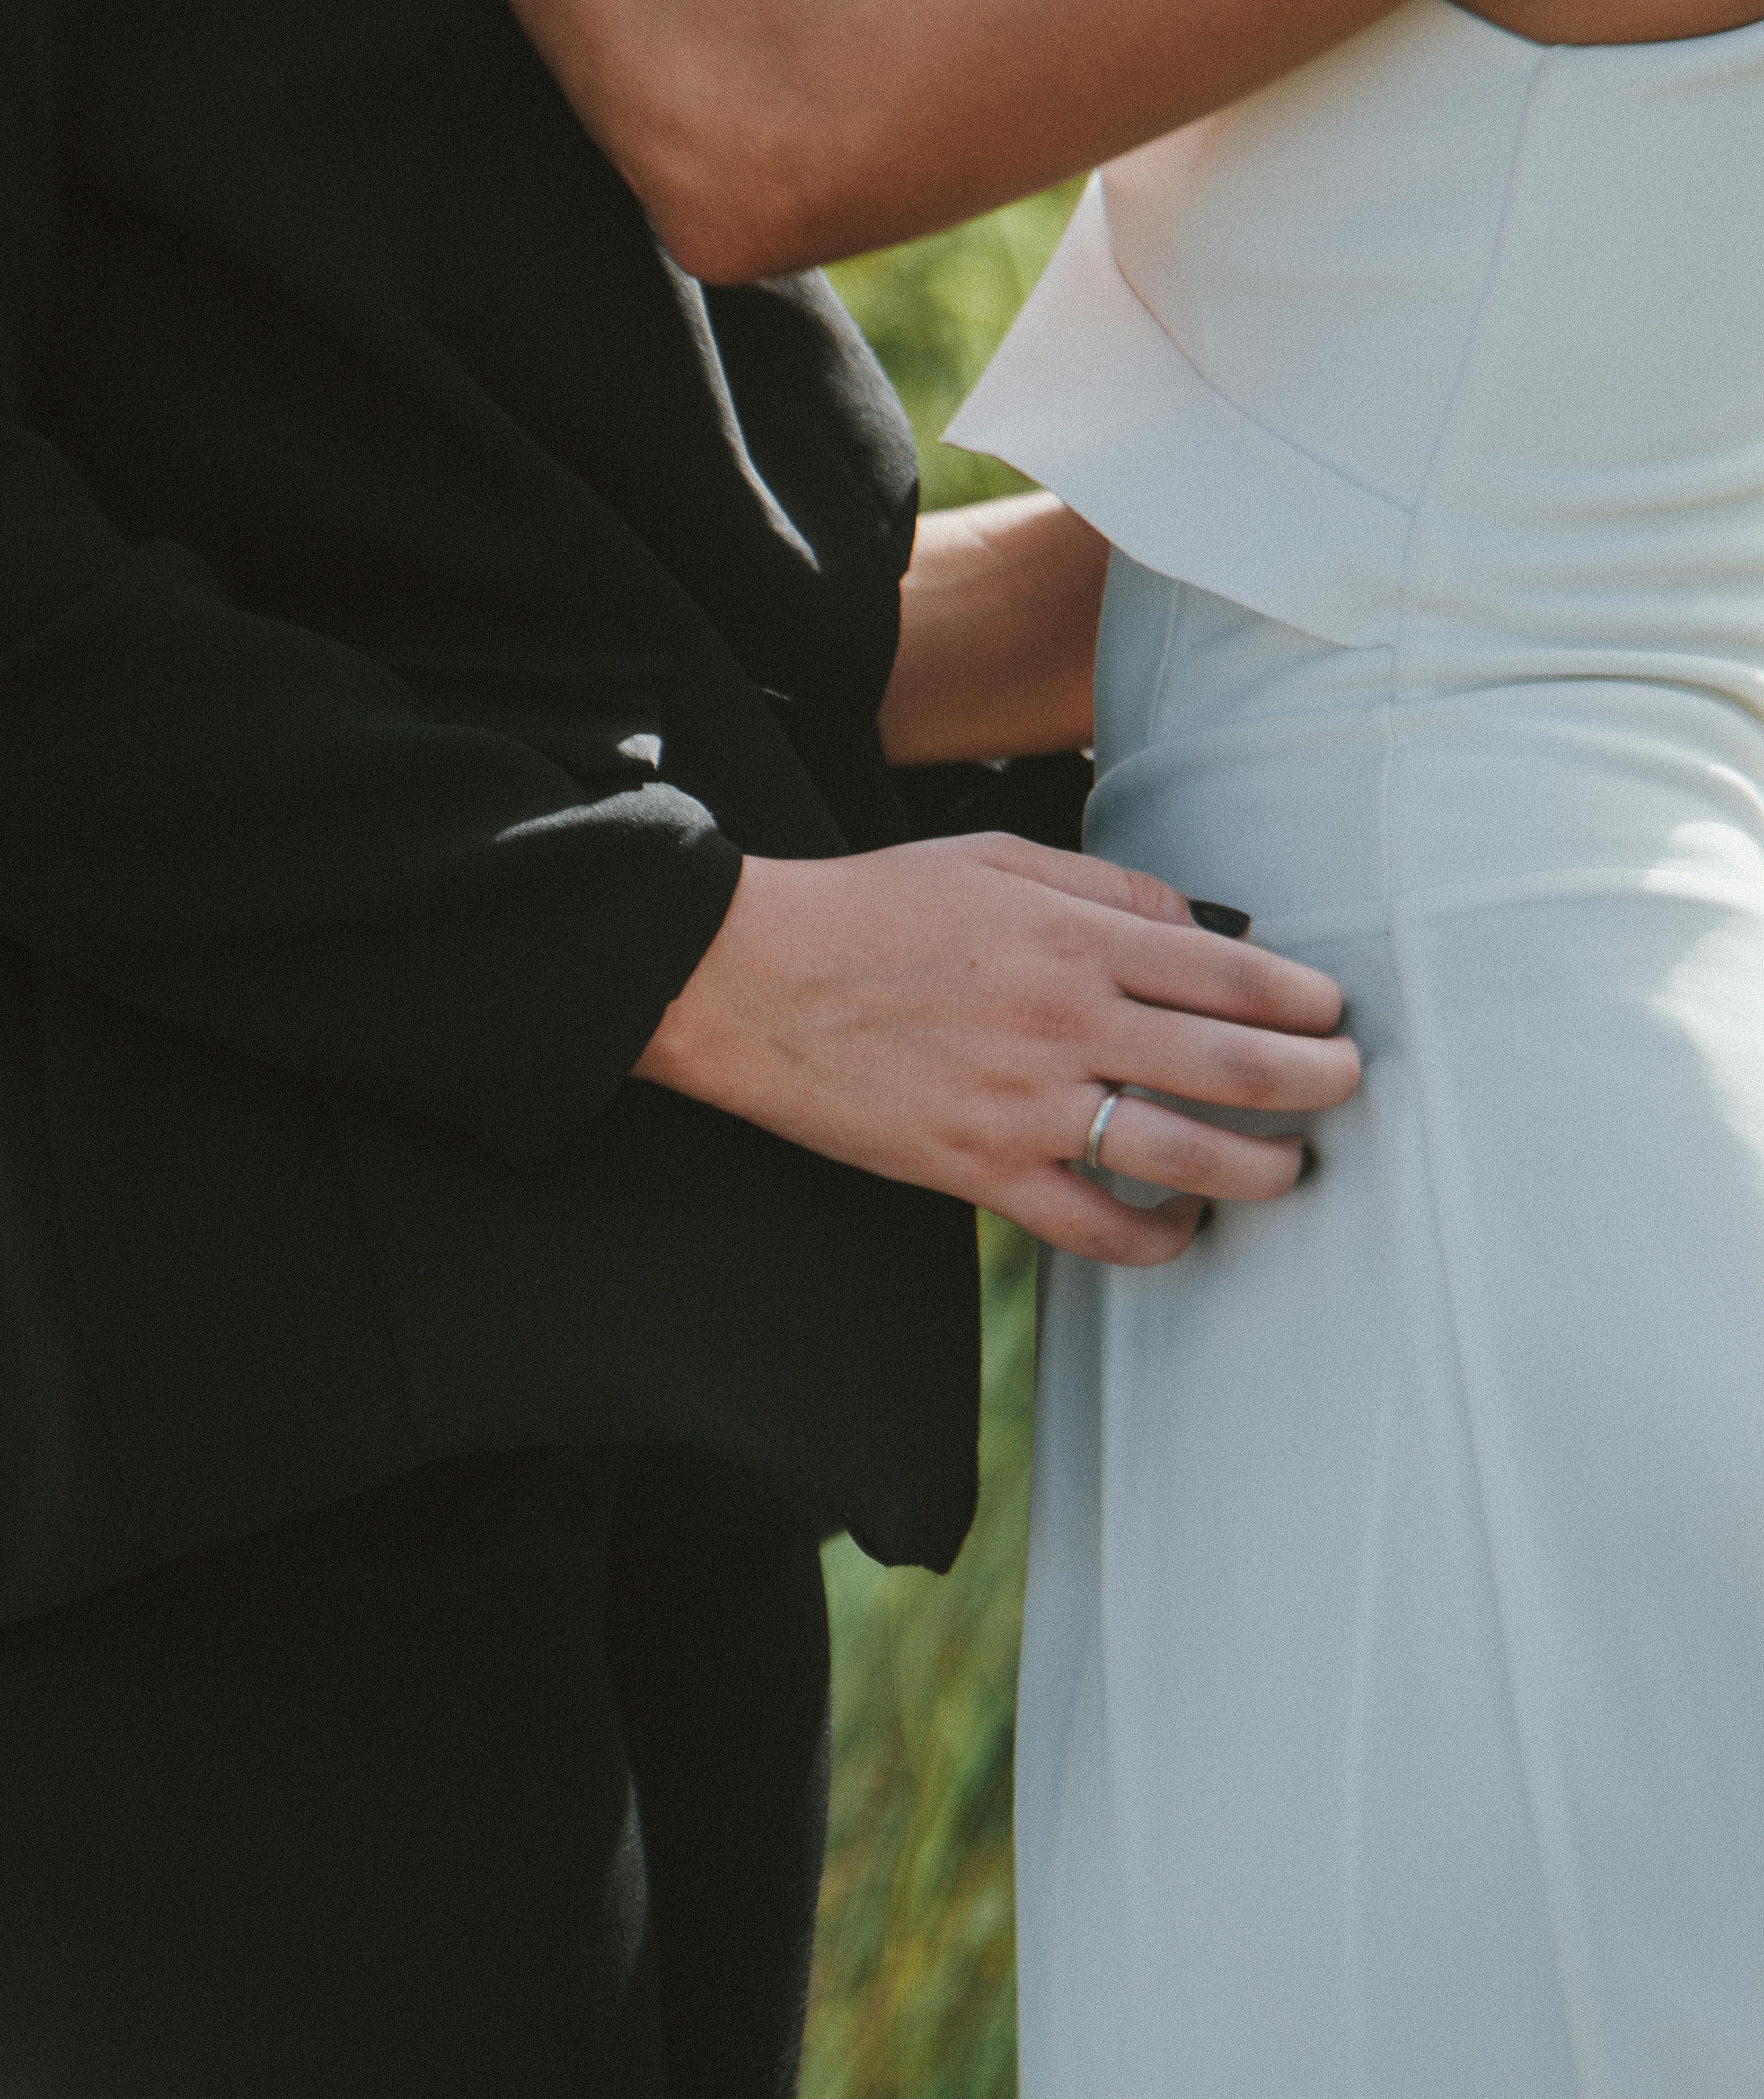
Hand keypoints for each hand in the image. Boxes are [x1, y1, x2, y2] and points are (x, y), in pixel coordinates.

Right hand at [633, 833, 1359, 1264]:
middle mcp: (1065, 1022)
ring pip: (1186, 1155)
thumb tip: (1202, 929)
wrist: (751, 978)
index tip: (1333, 1014)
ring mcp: (1025, 1106)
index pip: (1235, 974)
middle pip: (1237, 1065)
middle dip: (1319, 1083)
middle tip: (1347, 1088)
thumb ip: (1109, 890)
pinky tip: (1183, 1221)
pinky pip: (1097, 1229)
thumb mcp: (997, 862)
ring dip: (1264, 1169)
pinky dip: (1160, 1236)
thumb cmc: (874, 908)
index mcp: (1075, 937)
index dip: (1306, 1001)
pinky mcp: (981, 1171)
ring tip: (1290, 1168)